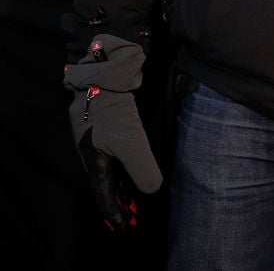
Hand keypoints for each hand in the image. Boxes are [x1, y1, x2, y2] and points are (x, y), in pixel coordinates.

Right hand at [64, 34, 162, 231]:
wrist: (104, 73)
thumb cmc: (112, 109)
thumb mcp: (130, 140)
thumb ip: (142, 166)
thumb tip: (153, 190)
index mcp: (95, 163)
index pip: (102, 196)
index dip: (113, 212)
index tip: (125, 226)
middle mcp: (94, 154)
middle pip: (104, 184)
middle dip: (118, 199)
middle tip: (133, 213)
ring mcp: (100, 140)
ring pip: (110, 168)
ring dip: (123, 182)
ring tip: (138, 194)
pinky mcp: (108, 127)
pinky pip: (116, 153)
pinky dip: (126, 165)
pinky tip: (138, 164)